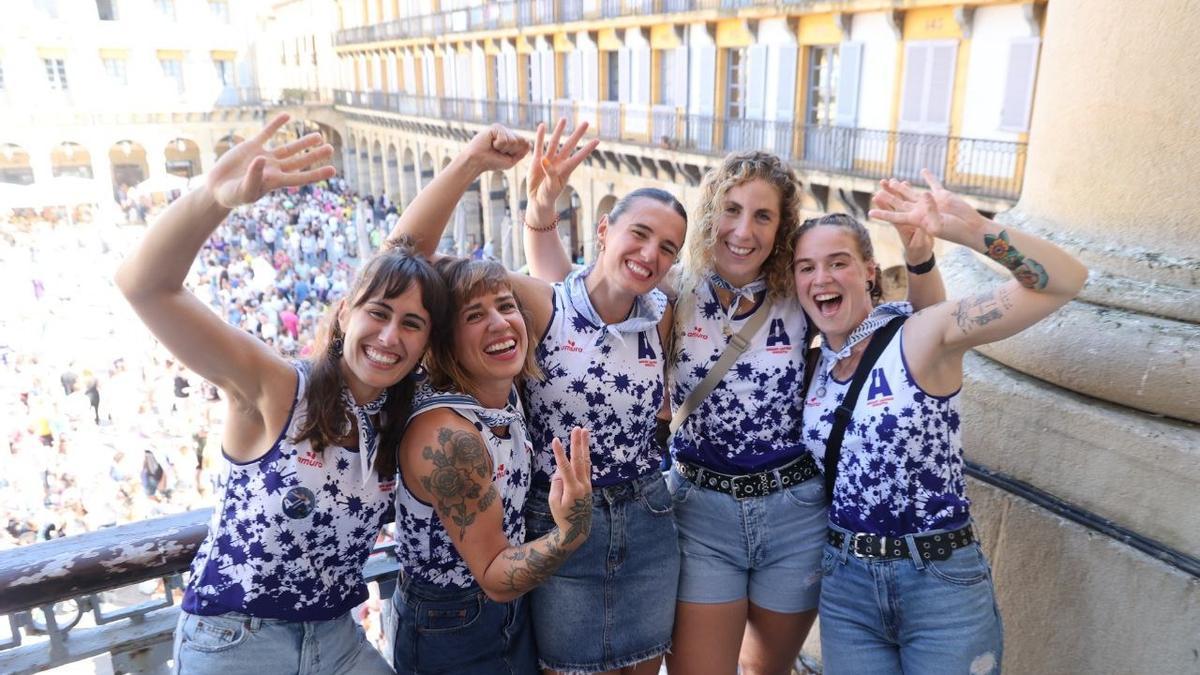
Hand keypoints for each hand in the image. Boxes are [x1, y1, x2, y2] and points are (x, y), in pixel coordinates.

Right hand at [206, 113, 335, 208]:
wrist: (216, 188)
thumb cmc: (232, 195)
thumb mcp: (244, 190)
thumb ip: (254, 176)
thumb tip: (262, 159)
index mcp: (275, 182)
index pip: (300, 177)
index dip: (316, 173)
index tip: (333, 170)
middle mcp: (274, 169)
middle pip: (299, 161)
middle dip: (314, 155)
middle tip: (331, 148)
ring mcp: (264, 157)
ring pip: (288, 148)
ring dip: (303, 142)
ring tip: (318, 136)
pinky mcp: (251, 146)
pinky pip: (267, 133)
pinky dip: (276, 125)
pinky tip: (286, 116)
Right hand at [464, 124, 529, 173]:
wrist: (477, 161)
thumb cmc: (492, 162)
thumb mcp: (511, 160)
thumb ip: (522, 152)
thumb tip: (529, 143)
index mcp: (513, 139)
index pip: (526, 144)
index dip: (517, 153)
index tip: (506, 156)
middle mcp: (508, 132)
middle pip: (521, 142)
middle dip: (511, 151)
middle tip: (499, 152)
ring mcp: (502, 129)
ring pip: (513, 141)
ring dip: (503, 149)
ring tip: (494, 148)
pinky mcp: (495, 127)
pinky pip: (504, 139)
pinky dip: (498, 145)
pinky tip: (490, 143)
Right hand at [527, 119, 598, 226]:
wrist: (537, 200)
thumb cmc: (548, 196)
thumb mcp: (550, 187)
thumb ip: (550, 173)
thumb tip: (545, 160)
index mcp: (566, 170)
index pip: (579, 157)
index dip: (587, 149)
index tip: (597, 140)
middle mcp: (559, 162)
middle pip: (569, 145)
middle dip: (578, 134)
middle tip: (586, 122)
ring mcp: (548, 160)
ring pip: (555, 142)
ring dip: (559, 131)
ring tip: (564, 119)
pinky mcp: (536, 160)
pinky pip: (539, 146)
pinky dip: (540, 136)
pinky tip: (542, 126)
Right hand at [547, 426, 591, 547]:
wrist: (578, 529)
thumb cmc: (562, 516)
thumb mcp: (554, 501)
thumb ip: (556, 483)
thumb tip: (560, 469)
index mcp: (573, 489)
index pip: (565, 468)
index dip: (559, 454)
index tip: (555, 440)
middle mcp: (583, 484)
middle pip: (580, 460)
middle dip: (577, 443)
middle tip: (577, 428)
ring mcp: (587, 484)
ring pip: (586, 461)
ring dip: (584, 445)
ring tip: (585, 431)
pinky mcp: (588, 484)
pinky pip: (587, 467)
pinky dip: (585, 455)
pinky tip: (585, 446)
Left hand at [868, 169, 982, 245]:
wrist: (970, 228)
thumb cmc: (953, 232)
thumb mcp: (938, 225)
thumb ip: (929, 210)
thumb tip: (924, 193)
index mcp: (916, 220)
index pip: (895, 217)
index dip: (883, 214)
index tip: (869, 213)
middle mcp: (920, 211)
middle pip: (900, 203)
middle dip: (888, 197)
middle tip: (877, 190)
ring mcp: (930, 203)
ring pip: (912, 193)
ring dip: (901, 187)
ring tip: (891, 181)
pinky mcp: (942, 195)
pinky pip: (933, 183)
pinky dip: (928, 177)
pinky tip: (922, 171)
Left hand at [871, 178, 933, 264]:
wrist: (921, 254)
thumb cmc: (919, 251)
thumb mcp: (920, 243)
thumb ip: (921, 233)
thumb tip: (919, 225)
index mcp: (903, 227)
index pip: (891, 216)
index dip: (883, 207)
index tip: (875, 198)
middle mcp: (904, 220)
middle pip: (893, 205)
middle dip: (887, 193)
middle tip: (880, 182)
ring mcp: (910, 216)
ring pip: (901, 200)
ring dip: (895, 190)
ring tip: (890, 179)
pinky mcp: (917, 214)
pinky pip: (911, 200)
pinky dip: (908, 191)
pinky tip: (906, 182)